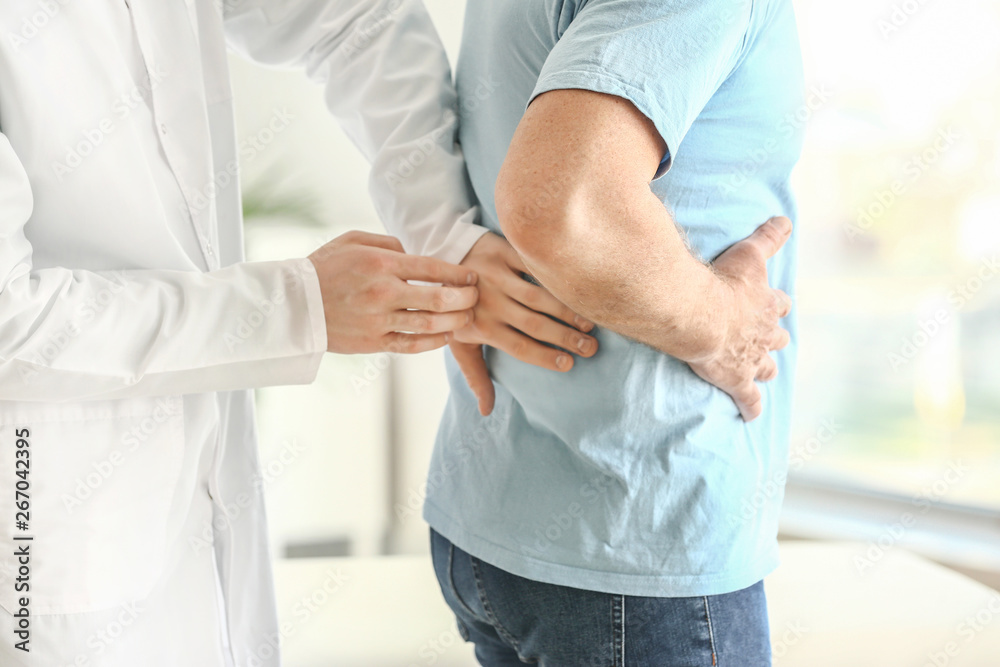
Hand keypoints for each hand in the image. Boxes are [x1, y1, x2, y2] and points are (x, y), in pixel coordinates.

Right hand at [307, 231, 477, 354]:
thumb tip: (415, 252)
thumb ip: (389, 243)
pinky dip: (434, 342)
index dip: (459, 274)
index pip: (433, 268)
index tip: (471, 276)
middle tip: (476, 297)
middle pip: (439, 298)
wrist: (293, 305)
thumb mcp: (353, 240)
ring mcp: (379, 320)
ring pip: (430, 324)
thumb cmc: (325, 267)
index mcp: (381, 264)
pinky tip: (446, 335)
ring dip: (455, 322)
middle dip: (465, 299)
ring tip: (466, 317)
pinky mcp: (373, 343)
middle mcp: (383, 293)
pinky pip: (412, 345)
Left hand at [448, 233, 597, 414]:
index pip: (519, 347)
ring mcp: (497, 276)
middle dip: (565, 338)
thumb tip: (486, 412)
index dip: (545, 357)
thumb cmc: (457, 308)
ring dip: (566, 310)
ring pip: (537, 297)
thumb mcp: (459, 343)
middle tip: (590, 348)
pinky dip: (554, 278)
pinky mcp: (503, 252)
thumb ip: (475, 375)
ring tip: (589, 323)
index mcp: (481, 327)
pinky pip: (533, 266)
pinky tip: (576, 289)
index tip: (569, 365)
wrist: (442, 258)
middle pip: (533, 324)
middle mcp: (489, 303)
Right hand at [686, 217, 793, 421]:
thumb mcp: (749, 253)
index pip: (780, 305)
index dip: (776, 306)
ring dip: (765, 369)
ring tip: (761, 373)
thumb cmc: (722, 282)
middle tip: (766, 340)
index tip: (774, 305)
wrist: (699, 315)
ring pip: (767, 368)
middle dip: (774, 339)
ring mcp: (752, 360)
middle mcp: (765, 334)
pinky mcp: (736, 381)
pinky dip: (751, 407)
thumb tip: (786, 218)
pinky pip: (748, 399)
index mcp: (768, 305)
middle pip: (777, 339)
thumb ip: (769, 236)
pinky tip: (751, 416)